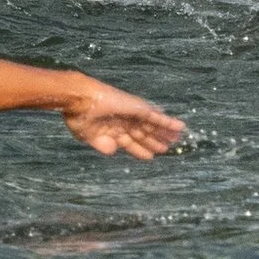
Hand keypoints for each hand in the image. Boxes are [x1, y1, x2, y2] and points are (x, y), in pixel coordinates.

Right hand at [59, 78, 184, 159]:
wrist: (80, 101)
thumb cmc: (79, 118)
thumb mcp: (89, 137)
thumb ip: (102, 145)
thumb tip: (113, 151)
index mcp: (112, 129)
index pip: (130, 142)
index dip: (140, 149)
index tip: (151, 157)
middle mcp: (124, 121)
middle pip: (144, 134)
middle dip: (155, 141)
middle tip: (167, 147)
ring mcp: (132, 114)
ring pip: (153, 126)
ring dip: (165, 133)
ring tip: (176, 139)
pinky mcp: (139, 108)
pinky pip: (157, 117)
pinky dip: (168, 122)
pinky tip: (179, 127)